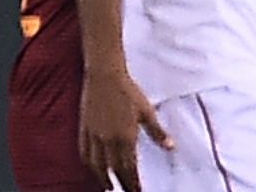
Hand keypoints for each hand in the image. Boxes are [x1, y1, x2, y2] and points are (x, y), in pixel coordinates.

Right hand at [79, 66, 171, 191]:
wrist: (105, 75)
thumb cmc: (128, 91)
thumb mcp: (147, 111)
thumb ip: (157, 132)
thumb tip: (170, 146)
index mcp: (125, 137)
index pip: (129, 168)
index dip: (134, 183)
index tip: (138, 191)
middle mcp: (108, 140)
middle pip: (114, 170)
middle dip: (121, 184)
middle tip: (128, 191)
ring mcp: (94, 135)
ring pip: (97, 165)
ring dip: (103, 179)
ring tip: (109, 186)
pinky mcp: (85, 128)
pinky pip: (84, 152)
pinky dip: (89, 164)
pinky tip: (93, 167)